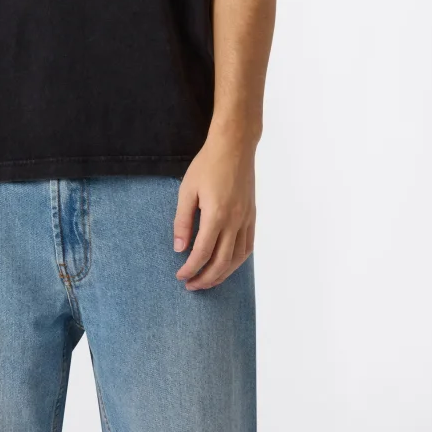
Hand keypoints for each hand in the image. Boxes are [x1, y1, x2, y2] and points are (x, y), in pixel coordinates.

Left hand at [173, 130, 255, 290]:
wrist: (234, 146)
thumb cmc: (207, 165)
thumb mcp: (187, 190)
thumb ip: (182, 221)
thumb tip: (179, 248)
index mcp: (216, 215)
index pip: (202, 253)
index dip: (190, 269)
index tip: (180, 276)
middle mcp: (234, 221)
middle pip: (221, 262)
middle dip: (205, 278)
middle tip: (190, 285)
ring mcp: (246, 220)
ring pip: (237, 259)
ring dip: (222, 275)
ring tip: (207, 281)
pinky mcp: (252, 216)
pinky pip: (247, 247)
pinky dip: (237, 261)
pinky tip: (227, 265)